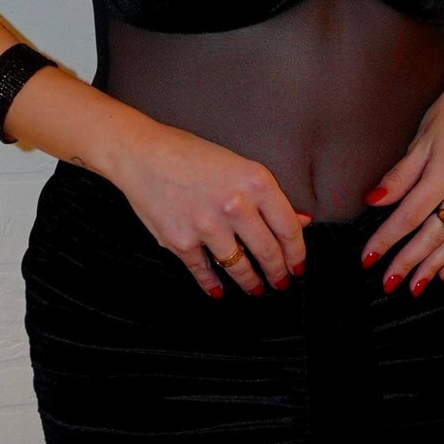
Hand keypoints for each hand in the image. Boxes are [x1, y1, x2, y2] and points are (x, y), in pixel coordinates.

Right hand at [105, 120, 309, 298]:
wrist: (142, 154)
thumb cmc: (190, 155)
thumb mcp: (237, 166)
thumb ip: (268, 197)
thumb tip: (302, 221)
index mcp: (256, 182)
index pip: (288, 229)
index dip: (297, 254)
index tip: (297, 266)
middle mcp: (235, 205)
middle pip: (268, 252)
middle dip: (277, 274)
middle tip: (280, 283)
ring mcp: (207, 226)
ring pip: (239, 267)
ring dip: (250, 283)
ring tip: (255, 289)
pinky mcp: (180, 241)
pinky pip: (203, 271)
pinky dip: (212, 284)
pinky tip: (218, 290)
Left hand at [360, 58, 443, 294]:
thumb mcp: (420, 137)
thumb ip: (400, 174)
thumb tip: (372, 202)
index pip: (410, 215)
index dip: (387, 239)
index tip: (369, 259)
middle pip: (434, 234)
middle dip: (410, 262)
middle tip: (388, 284)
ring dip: (434, 266)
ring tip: (414, 288)